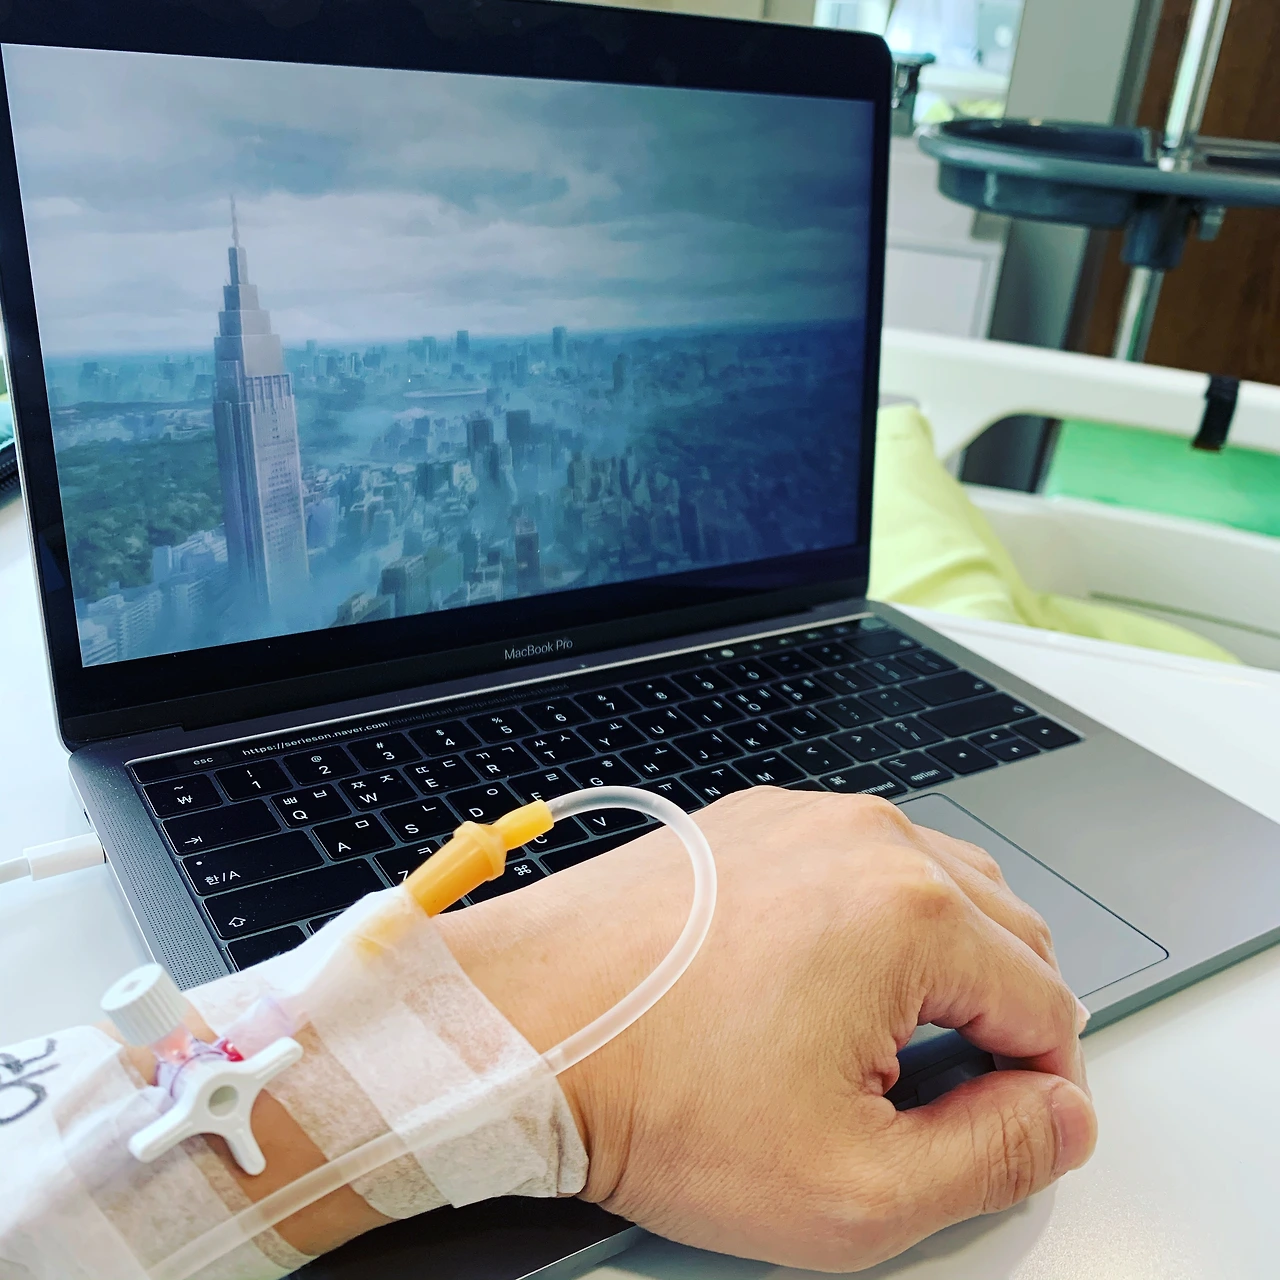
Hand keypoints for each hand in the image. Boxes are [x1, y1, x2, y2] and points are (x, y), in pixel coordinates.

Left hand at [440, 786, 1095, 1271]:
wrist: (523, 1025)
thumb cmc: (657, 1098)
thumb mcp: (852, 1188)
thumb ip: (990, 1160)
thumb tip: (1056, 1119)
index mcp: (911, 912)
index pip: (1047, 1004)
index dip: (1040, 1088)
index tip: (995, 1131)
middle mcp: (866, 839)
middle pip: (1002, 934)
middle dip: (996, 1019)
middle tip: (932, 1099)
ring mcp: (804, 820)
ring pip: (935, 888)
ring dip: (938, 965)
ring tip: (873, 1045)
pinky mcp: (752, 822)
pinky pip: (854, 865)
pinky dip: (865, 923)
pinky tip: (810, 986)